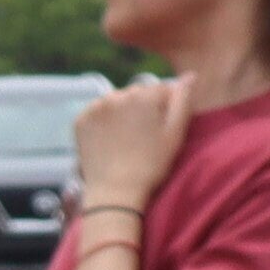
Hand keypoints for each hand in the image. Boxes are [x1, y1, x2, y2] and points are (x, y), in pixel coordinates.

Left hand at [70, 75, 195, 214]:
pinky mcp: (80, 120)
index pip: (161, 90)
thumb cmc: (151, 165)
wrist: (115, 193)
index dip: (165, 109)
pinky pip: (97, 113)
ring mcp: (95, 107)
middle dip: (142, 108)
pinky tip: (109, 140)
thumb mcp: (175, 133)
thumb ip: (183, 100)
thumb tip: (189, 75)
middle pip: (137, 93)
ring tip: (125, 139)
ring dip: (122, 113)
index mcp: (143, 95)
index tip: (160, 130)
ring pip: (116, 101)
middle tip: (142, 137)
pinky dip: (104, 122)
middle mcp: (117, 94)